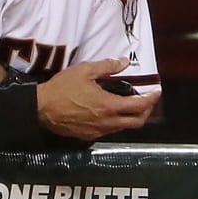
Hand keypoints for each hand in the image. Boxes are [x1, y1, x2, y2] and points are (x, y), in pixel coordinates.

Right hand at [37, 58, 160, 140]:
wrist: (40, 108)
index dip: (152, 99)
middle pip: (137, 122)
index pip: (139, 106)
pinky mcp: (88, 137)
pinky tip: (111, 112)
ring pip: (123, 128)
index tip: (157, 91)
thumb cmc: (62, 88)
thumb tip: (124, 62)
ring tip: (130, 104)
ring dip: (131, 117)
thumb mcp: (85, 71)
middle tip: (147, 100)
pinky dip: (117, 122)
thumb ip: (107, 66)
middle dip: (147, 111)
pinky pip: (109, 131)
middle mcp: (107, 123)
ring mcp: (98, 132)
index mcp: (109, 106)